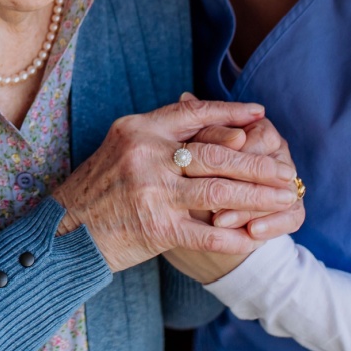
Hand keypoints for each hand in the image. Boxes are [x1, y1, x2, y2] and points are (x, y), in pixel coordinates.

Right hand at [51, 96, 299, 271]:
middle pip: (217, 154)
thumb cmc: (96, 190)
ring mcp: (152, 192)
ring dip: (258, 196)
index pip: (195, 114)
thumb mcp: (121, 148)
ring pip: (220, 191)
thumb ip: (161, 134)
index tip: (260, 116)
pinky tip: (256, 237)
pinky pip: (208, 232)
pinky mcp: (157, 229)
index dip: (231, 114)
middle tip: (286, 169)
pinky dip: (236, 236)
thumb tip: (212, 121)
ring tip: (284, 198)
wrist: (64, 233)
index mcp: (139, 130)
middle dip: (258, 163)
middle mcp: (146, 156)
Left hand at [192, 113, 302, 239]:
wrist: (210, 214)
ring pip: (279, 192)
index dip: (231, 153)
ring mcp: (290, 180)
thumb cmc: (201, 172)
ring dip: (249, 208)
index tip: (203, 167)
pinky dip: (272, 225)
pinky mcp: (294, 208)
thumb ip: (197, 128)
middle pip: (268, 166)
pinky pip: (293, 216)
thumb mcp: (197, 151)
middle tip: (209, 200)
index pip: (256, 136)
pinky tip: (251, 233)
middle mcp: (280, 152)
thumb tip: (185, 96)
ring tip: (219, 221)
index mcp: (261, 131)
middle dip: (238, 184)